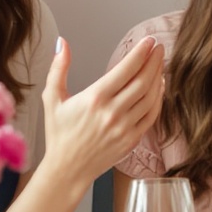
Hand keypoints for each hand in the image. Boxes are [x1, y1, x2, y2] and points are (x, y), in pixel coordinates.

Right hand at [40, 35, 165, 194]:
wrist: (67, 169)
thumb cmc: (59, 134)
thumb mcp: (52, 98)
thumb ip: (58, 68)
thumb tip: (62, 43)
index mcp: (95, 98)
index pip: (126, 69)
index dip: (141, 52)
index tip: (149, 41)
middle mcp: (113, 112)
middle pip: (143, 81)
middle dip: (154, 61)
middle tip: (159, 48)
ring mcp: (125, 127)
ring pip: (150, 97)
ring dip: (158, 77)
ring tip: (160, 64)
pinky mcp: (132, 140)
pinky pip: (151, 115)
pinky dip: (158, 99)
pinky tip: (159, 86)